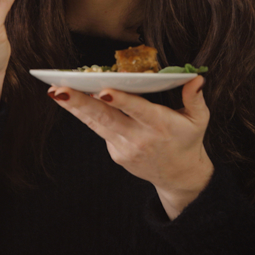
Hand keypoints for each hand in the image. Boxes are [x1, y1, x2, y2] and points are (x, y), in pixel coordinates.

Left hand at [47, 76, 212, 218]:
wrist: (179, 176)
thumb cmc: (187, 140)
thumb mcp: (199, 120)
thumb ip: (195, 98)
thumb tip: (196, 77)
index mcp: (161, 125)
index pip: (138, 110)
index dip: (120, 101)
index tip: (103, 91)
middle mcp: (139, 137)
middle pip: (106, 118)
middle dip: (81, 103)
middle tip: (59, 90)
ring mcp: (125, 148)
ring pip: (95, 124)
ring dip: (74, 107)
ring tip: (54, 91)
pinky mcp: (116, 153)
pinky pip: (99, 129)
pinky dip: (85, 115)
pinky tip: (69, 99)